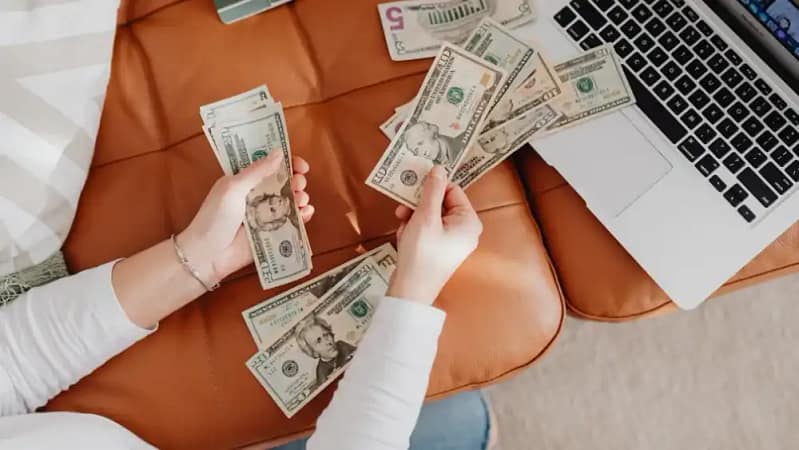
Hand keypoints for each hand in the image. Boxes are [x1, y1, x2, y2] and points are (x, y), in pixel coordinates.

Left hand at [178, 152, 313, 284]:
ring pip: (291, 201)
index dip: (287, 162)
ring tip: (301, 199)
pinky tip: (305, 213)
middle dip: (296, 180)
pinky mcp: (272, 232)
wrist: (209, 254)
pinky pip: (292, 222)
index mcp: (245, 180)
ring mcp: (266, 214)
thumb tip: (279, 152)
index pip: (269, 165)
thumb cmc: (215, 218)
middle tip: (299, 183)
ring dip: (301, 196)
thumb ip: (257, 171)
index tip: (300, 165)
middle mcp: (257, 195)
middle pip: (284, 182)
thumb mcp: (233, 188)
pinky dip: (302, 216)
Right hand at [387, 165, 482, 304]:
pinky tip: (404, 237)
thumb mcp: (425, 217)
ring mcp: (452, 241)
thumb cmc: (421, 254)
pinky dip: (413, 229)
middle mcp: (465, 230)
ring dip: (413, 218)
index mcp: (469, 221)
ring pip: (430, 215)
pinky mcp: (439, 249)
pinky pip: (426, 229)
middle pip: (440, 202)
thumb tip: (439, 168)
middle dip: (419, 205)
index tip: (413, 186)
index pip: (452, 190)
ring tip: (403, 228)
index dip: (432, 187)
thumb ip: (432, 191)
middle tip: (402, 209)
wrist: (411, 290)